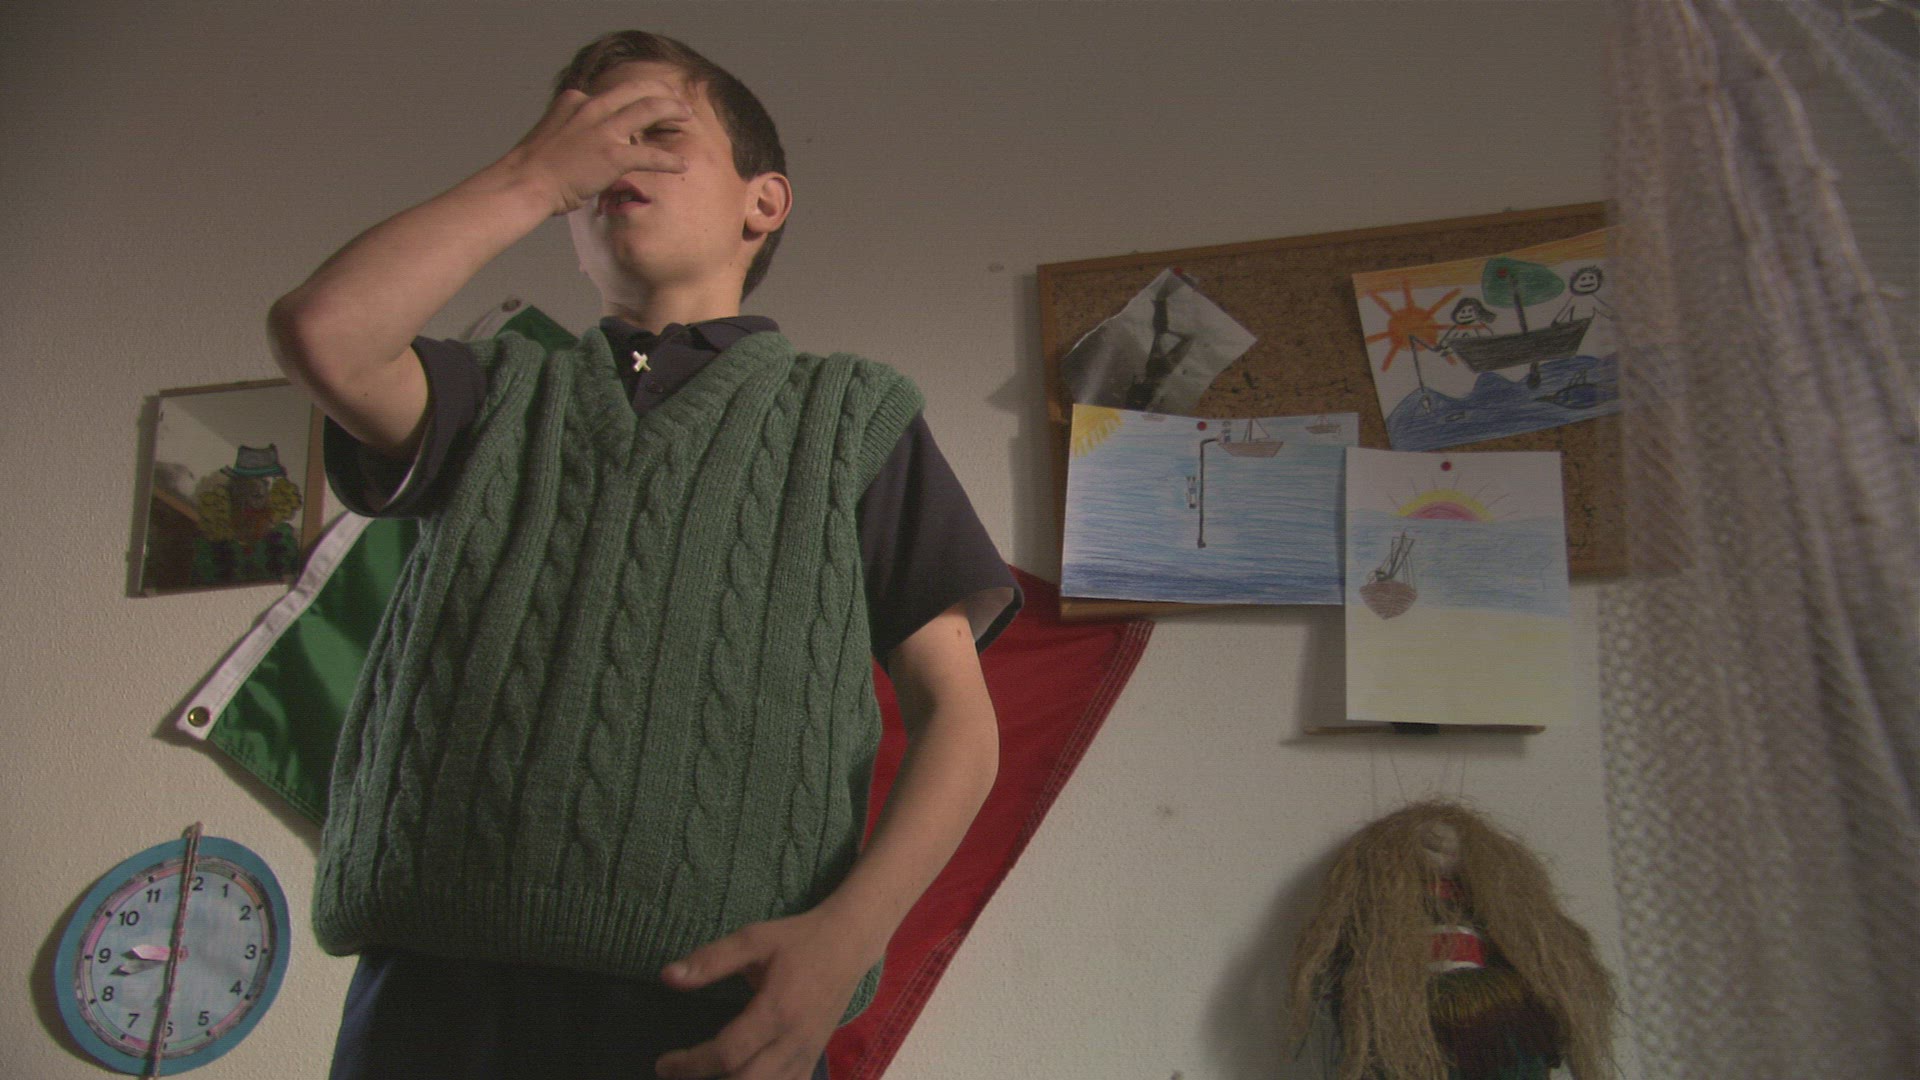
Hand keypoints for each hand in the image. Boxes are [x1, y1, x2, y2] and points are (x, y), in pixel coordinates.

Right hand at [498, 78, 692, 215]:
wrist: (524, 183)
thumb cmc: (533, 168)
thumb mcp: (552, 133)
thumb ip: (573, 129)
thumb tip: (586, 142)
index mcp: (576, 100)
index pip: (613, 92)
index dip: (637, 96)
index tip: (650, 102)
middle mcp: (591, 107)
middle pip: (637, 89)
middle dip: (663, 92)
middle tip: (678, 103)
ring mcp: (602, 130)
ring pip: (650, 108)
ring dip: (673, 111)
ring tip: (688, 118)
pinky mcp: (611, 155)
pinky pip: (650, 154)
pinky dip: (670, 159)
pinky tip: (682, 165)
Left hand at [653, 910, 878, 1079]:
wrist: (849, 943)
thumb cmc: (799, 939)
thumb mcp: (753, 939)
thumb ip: (711, 960)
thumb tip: (667, 977)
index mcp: (777, 1010)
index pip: (728, 1053)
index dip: (691, 1065)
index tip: (664, 1064)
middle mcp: (794, 1040)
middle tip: (676, 1074)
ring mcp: (808, 1053)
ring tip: (705, 1077)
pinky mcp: (814, 1058)